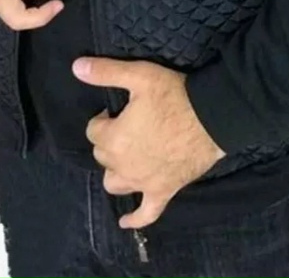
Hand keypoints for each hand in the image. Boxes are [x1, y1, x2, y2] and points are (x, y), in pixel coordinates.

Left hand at [72, 57, 226, 229]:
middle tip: (126, 126)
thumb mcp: (140, 75)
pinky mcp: (163, 192)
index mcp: (114, 138)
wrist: (212, 117)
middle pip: (102, 156)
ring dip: (116, 171)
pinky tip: (126, 222)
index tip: (116, 111)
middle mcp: (123, 165)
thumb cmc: (174, 95)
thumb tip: (76, 67)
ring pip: (115, 184)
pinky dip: (135, 219)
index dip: (103, 119)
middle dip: (109, 141)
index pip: (93, 131)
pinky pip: (146, 214)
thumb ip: (106, 72)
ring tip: (125, 157)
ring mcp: (143, 183)